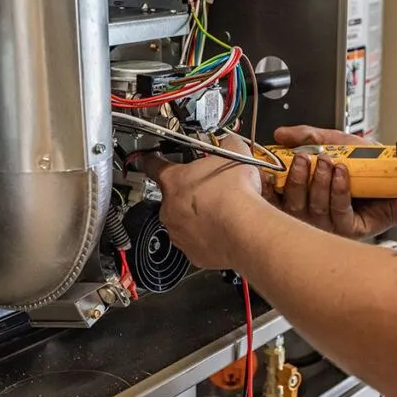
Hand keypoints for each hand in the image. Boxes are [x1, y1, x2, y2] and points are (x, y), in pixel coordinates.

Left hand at [143, 135, 263, 269]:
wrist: (244, 230)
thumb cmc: (235, 194)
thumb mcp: (235, 153)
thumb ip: (227, 145)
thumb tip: (230, 143)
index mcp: (173, 180)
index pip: (153, 165)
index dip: (153, 160)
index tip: (152, 160)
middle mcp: (169, 208)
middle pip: (173, 196)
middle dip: (190, 193)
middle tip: (212, 189)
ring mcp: (179, 233)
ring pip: (184, 221)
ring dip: (199, 216)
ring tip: (223, 212)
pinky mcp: (192, 253)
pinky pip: (197, 242)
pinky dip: (208, 237)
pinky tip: (226, 230)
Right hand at [264, 126, 396, 237]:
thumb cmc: (373, 163)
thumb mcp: (337, 142)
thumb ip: (307, 137)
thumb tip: (280, 133)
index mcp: (307, 192)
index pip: (278, 194)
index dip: (270, 185)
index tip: (269, 169)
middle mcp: (316, 210)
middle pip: (292, 204)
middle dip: (296, 180)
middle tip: (303, 159)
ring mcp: (331, 224)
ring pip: (314, 209)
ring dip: (319, 182)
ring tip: (329, 162)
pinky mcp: (350, 230)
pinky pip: (338, 213)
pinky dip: (338, 191)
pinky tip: (343, 174)